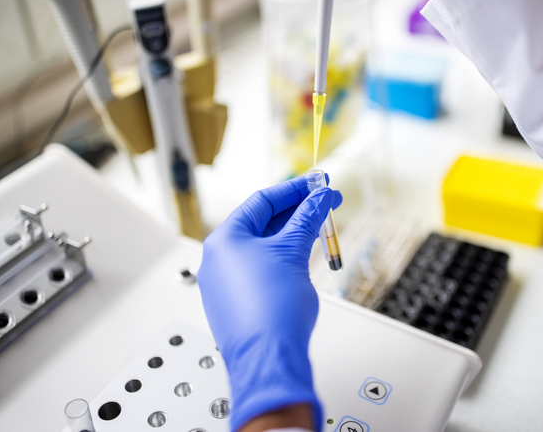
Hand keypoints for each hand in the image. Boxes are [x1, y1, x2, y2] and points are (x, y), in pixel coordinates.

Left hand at [197, 175, 342, 431]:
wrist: (269, 359)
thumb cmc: (271, 310)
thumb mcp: (294, 252)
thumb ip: (306, 220)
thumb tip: (318, 199)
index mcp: (224, 240)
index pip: (261, 202)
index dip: (293, 190)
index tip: (316, 184)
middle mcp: (219, 259)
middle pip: (261, 223)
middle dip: (296, 212)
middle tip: (323, 202)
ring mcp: (226, 283)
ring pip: (263, 247)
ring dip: (292, 234)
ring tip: (318, 225)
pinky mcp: (237, 303)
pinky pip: (261, 269)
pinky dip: (283, 257)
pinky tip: (303, 253)